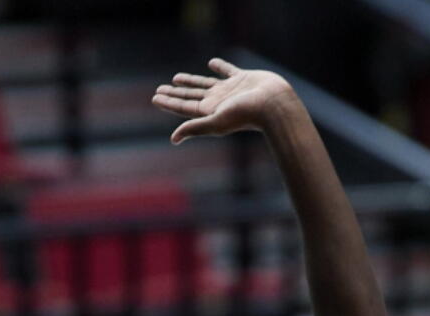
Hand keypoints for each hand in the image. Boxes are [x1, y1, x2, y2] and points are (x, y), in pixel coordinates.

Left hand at [153, 58, 295, 143]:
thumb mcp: (217, 122)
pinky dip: (219, 66)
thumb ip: (195, 128)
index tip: (155, 98)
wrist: (275, 104)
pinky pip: (227, 70)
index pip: (184, 107)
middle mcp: (219, 101)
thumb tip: (173, 139)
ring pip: (205, 84)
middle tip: (160, 89)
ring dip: (191, 81)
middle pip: (191, 96)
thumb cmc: (247, 115)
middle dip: (175, 93)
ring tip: (176, 77)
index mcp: (211, 112)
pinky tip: (211, 63)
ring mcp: (231, 90)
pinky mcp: (243, 79)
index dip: (169, 102)